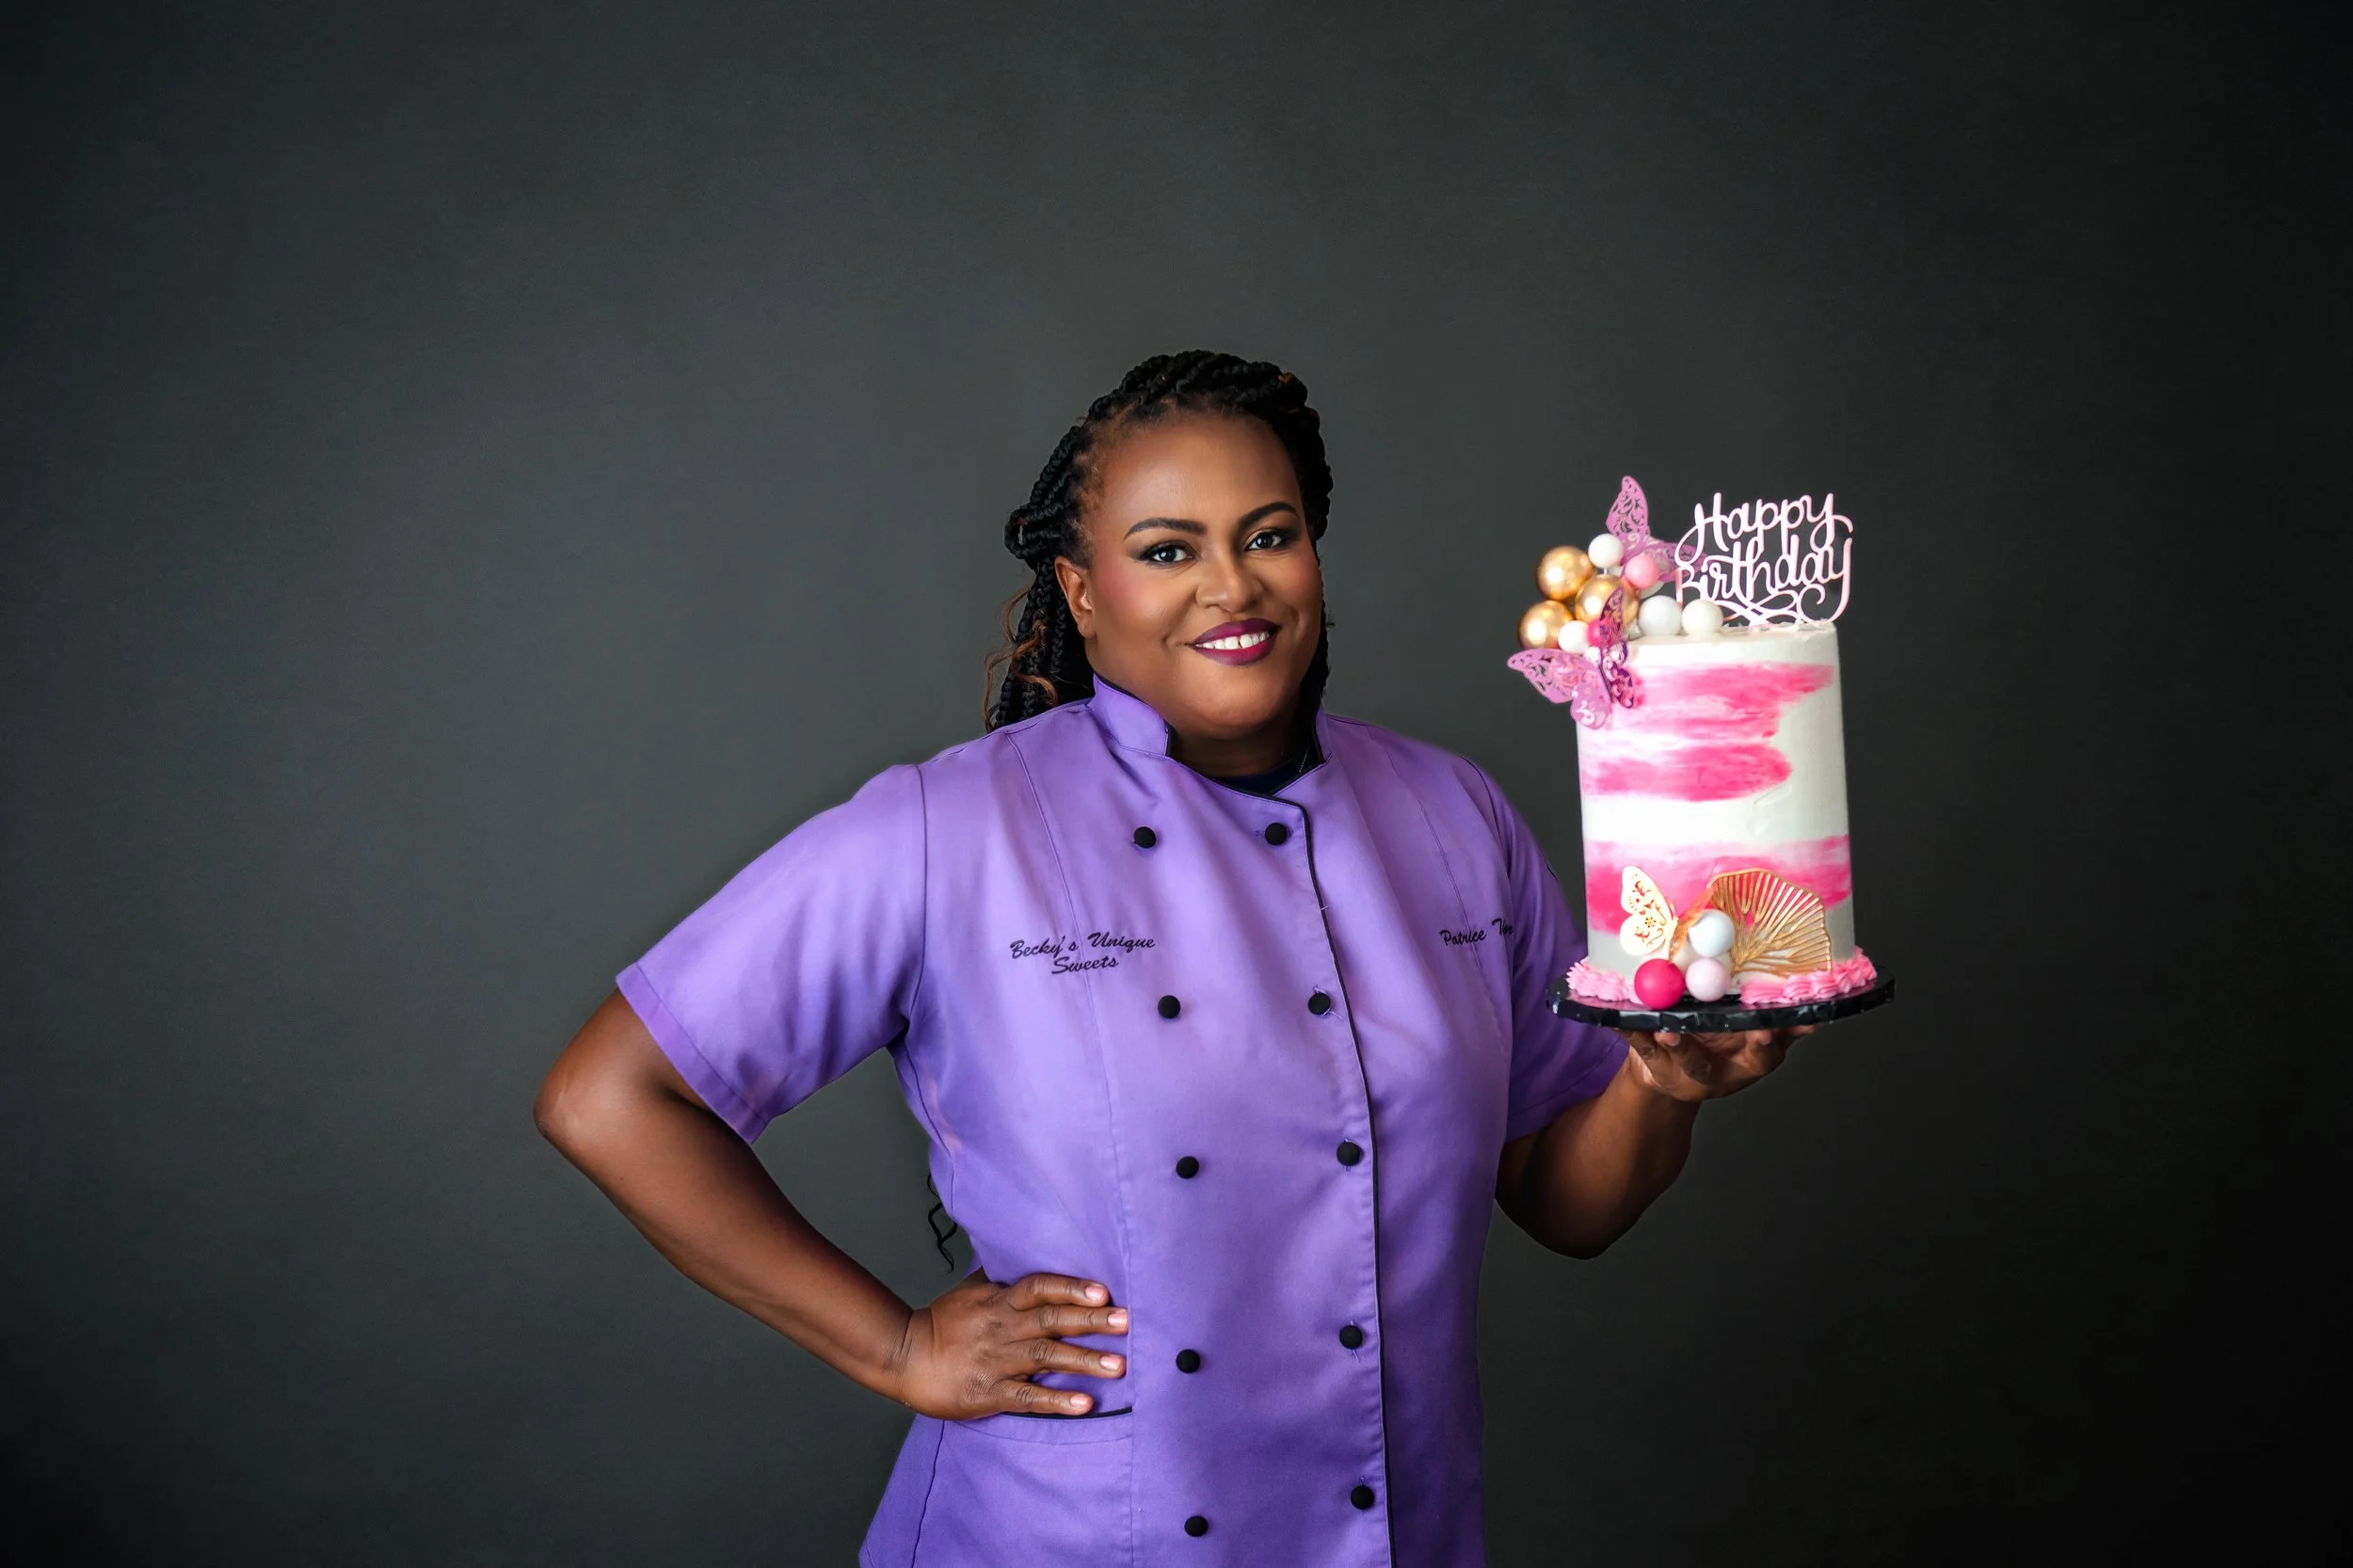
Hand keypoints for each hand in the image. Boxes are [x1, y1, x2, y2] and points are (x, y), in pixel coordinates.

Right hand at [887, 1271, 1128, 1418]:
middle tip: (1126, 1321)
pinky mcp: (989, 1393)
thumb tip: (1026, 1252)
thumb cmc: (942, 1323)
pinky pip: (1028, 1397)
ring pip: (1046, 1358)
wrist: (903, 1357)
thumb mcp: (971, 1290)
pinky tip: (1084, 1404)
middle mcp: (1002, 1328)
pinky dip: (1057, 1401)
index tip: (1103, 1291)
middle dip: (1090, 1321)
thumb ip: (1002, 1276)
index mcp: (999, 1301)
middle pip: (1051, 1320)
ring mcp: (996, 1361)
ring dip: (1084, 1361)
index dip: (1070, 1288)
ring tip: (1119, 1366)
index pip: (1039, 1287)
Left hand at [1614, 1024, 1815, 1102]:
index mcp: (1748, 1060)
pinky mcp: (1655, 1064)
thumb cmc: (1718, 1041)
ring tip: (1666, 1027)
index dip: (1766, 1043)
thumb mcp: (1753, 1038)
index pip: (1763, 1055)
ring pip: (1682, 1058)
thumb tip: (1811, 1014)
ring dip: (1675, 1044)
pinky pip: (1641, 1047)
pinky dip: (1629, 1032)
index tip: (1765, 1027)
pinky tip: (1617, 1017)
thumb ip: (1781, 1027)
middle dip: (1714, 1047)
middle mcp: (1718, 1071)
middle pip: (1720, 1063)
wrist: (1672, 1071)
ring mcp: (1685, 1070)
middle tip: (1711, 1028)